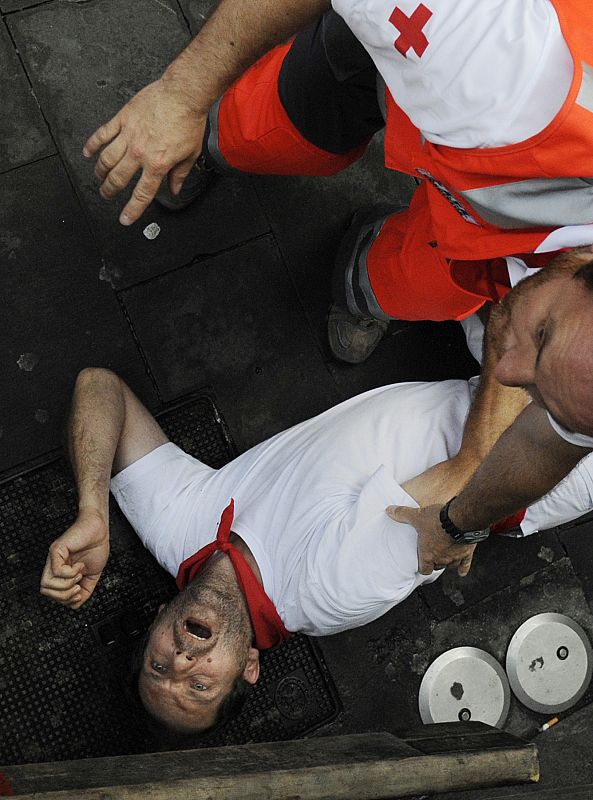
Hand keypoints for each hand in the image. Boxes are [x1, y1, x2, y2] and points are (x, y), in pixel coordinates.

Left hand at [40, 507, 109, 608]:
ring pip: (47, 584)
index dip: (65, 599)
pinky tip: (79, 566)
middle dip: (64, 595)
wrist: (99, 529)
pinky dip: (70, 573)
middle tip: (78, 587)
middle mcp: (53, 566)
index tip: (79, 595)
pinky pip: (57, 571)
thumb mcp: (92, 575)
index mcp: (60, 572)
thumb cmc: (95, 547)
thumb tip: (76, 604)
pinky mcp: (57, 550)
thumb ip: (85, 591)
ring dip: (67, 585)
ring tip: (79, 574)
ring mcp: (53, 558)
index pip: (52, 594)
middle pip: (46, 591)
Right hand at [83, 76, 206, 225]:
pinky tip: (87, 152)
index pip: (142, 194)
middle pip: (118, 178)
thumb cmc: (188, 121)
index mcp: (157, 164)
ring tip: (98, 178)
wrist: (182, 94)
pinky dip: (92, 144)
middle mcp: (139, 152)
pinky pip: (103, 134)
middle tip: (106, 195)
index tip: (125, 219)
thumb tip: (175, 189)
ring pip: (107, 159)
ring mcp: (128, 135)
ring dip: (100, 172)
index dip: (132, 210)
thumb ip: (179, 174)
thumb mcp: (190, 154)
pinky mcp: (122, 119)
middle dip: (110, 191)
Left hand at [386, 504, 475, 576]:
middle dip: (434, 562)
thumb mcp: (417, 516)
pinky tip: (462, 572)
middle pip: (437, 567)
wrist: (460, 519)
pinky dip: (463, 568)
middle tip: (432, 556)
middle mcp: (441, 559)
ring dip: (447, 562)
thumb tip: (389, 510)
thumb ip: (402, 514)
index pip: (423, 569)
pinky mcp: (466, 553)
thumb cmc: (437, 520)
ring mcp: (455, 557)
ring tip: (444, 558)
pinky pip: (465, 564)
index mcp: (428, 554)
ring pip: (451, 566)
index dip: (422, 566)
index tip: (421, 563)